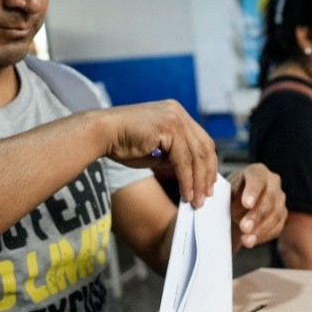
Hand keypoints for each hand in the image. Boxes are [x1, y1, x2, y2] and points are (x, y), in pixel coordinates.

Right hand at [98, 100, 216, 207]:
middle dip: (207, 175)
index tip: (209, 184)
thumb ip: (176, 156)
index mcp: (178, 113)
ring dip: (198, 181)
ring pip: (196, 156)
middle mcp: (179, 112)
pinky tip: (186, 193)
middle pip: (204, 148)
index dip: (208, 164)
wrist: (102, 133)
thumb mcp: (158, 150)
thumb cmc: (124, 143)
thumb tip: (194, 175)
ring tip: (196, 200)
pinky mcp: (169, 127)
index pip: (202, 141)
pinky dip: (187, 180)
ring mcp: (175, 118)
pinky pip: (184, 160)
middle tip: (206, 195)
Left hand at [228, 163, 286, 250]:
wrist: (238, 206)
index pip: (257, 179)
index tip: (246, 204)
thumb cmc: (231, 195)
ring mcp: (280, 199)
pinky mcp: (282, 215)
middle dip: (256, 215)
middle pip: (269, 199)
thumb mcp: (226, 192)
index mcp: (257, 172)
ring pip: (276, 214)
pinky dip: (264, 236)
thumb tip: (228, 207)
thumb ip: (228, 197)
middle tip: (244, 227)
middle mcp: (273, 182)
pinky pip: (277, 227)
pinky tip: (252, 241)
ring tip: (246, 239)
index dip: (253, 192)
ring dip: (260, 229)